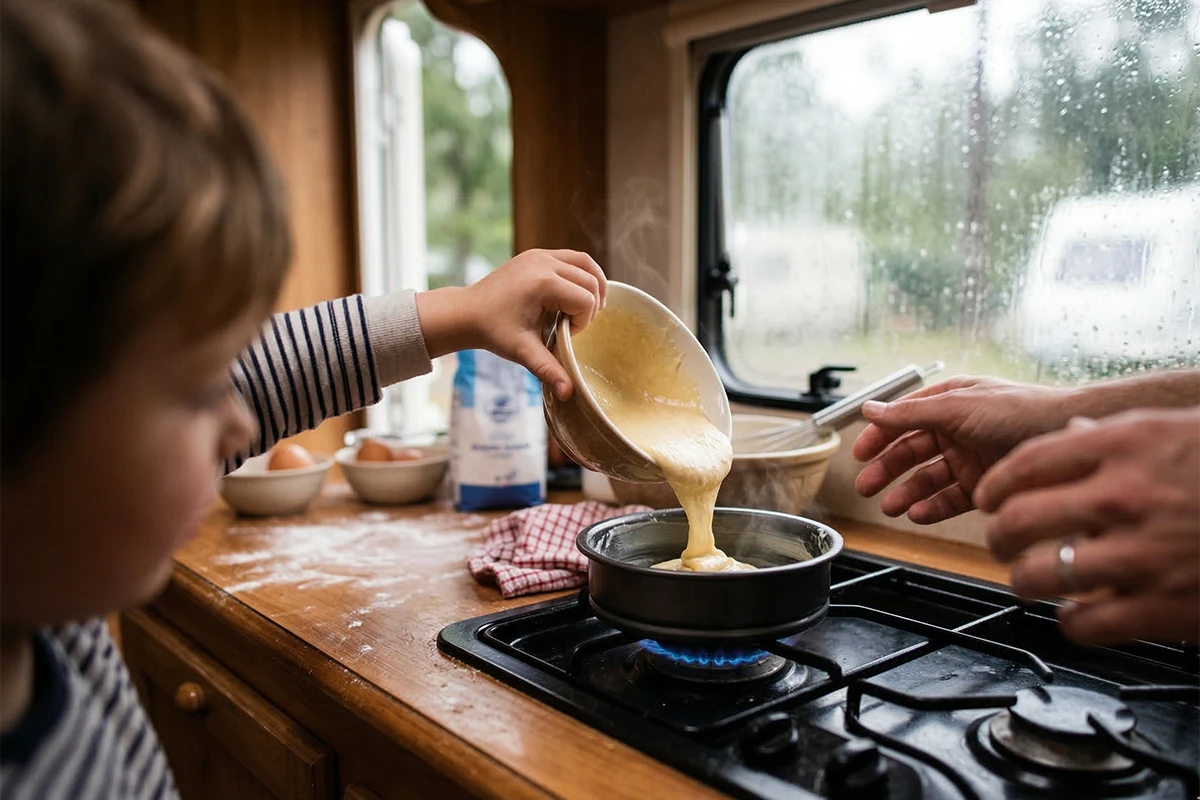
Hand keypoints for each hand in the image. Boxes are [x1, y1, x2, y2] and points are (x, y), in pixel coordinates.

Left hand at [416, 249, 605, 399]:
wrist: (467, 312)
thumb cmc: (493, 331)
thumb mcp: (522, 351)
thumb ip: (548, 369)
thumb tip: (568, 394)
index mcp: (542, 283)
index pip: (585, 300)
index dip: (581, 322)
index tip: (562, 334)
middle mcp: (543, 262)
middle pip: (590, 281)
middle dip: (590, 306)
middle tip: (573, 325)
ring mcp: (540, 254)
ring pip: (586, 263)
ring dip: (594, 285)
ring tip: (586, 308)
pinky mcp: (537, 254)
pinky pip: (573, 257)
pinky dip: (582, 273)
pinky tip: (578, 292)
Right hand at [853, 376, 1070, 523]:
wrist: (1068, 433)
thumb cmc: (1019, 410)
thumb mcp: (958, 406)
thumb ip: (910, 413)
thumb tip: (869, 409)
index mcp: (949, 403)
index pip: (903, 419)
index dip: (879, 436)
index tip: (859, 454)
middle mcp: (957, 430)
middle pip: (911, 451)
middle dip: (886, 469)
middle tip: (867, 486)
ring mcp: (970, 459)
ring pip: (927, 479)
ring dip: (906, 492)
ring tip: (890, 507)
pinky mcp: (984, 485)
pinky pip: (950, 500)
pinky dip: (932, 508)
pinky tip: (917, 513)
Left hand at [975, 407, 1199, 644]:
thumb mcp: (1183, 433)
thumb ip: (1121, 436)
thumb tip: (1073, 432)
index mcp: (1128, 443)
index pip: (1026, 462)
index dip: (994, 485)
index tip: (988, 498)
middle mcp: (1127, 495)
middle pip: (1018, 518)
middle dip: (999, 536)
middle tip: (1003, 542)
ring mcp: (1143, 553)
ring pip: (1039, 574)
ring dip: (1025, 581)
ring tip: (1030, 580)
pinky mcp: (1165, 608)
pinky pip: (1084, 624)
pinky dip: (1071, 623)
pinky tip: (1077, 616)